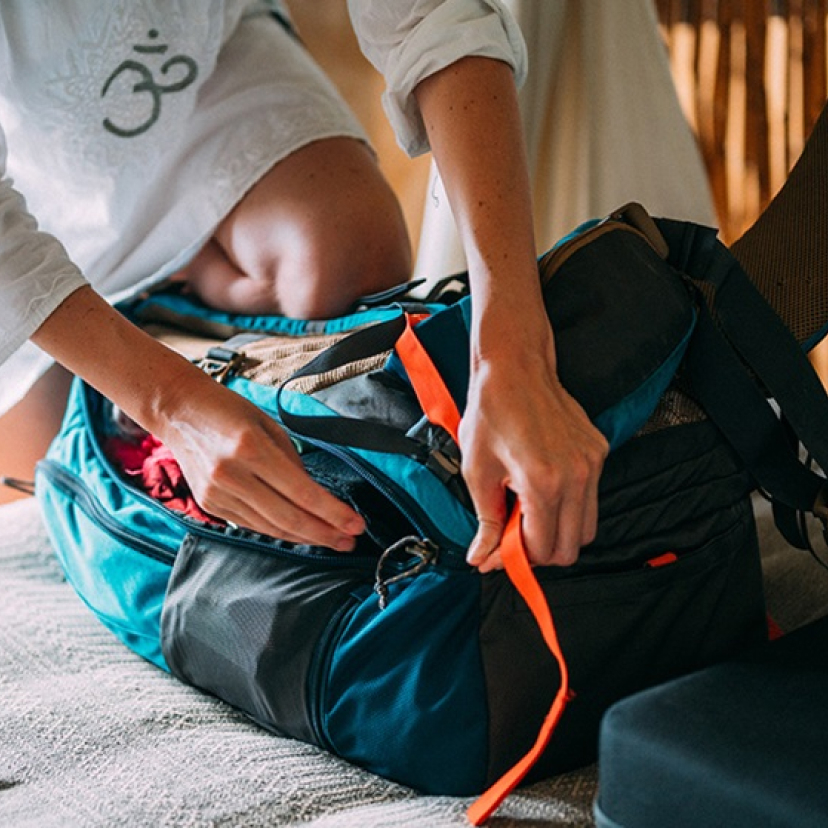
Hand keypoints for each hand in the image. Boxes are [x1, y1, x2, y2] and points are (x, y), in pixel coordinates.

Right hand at [153, 371, 365, 549]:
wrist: (178, 410)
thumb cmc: (228, 410)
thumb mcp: (268, 425)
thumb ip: (292, 461)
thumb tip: (316, 496)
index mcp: (251, 449)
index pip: (302, 493)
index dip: (333, 513)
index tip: (356, 524)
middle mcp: (232, 475)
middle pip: (288, 518)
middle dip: (325, 533)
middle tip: (350, 541)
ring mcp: (218, 493)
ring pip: (271, 527)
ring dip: (306, 537)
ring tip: (332, 540)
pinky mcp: (210, 504)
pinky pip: (253, 525)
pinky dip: (280, 531)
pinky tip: (301, 533)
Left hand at [460, 335, 607, 571]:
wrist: (515, 368)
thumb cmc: (492, 412)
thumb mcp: (477, 471)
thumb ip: (486, 521)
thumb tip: (483, 557)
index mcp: (543, 482)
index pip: (542, 549)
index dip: (516, 559)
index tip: (496, 555)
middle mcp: (576, 476)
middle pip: (571, 548)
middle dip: (540, 552)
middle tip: (513, 538)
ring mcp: (592, 463)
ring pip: (585, 528)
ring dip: (557, 533)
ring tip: (527, 514)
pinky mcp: (598, 452)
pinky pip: (590, 498)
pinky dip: (568, 507)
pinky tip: (541, 490)